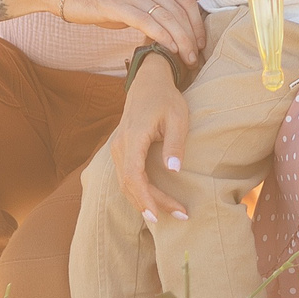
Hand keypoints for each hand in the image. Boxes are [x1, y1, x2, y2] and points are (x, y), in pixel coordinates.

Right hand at [57, 0, 210, 63]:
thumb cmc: (97, 0)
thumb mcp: (129, 0)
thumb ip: (148, 10)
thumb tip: (167, 32)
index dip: (197, 22)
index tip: (200, 42)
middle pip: (179, 10)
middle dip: (192, 36)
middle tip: (195, 58)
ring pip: (166, 16)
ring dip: (181, 40)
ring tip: (186, 60)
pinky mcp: (115, 4)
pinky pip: (145, 20)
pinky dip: (161, 35)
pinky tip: (169, 49)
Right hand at [109, 52, 189, 222]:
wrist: (148, 82)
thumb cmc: (165, 98)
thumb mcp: (177, 117)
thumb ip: (174, 143)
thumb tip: (173, 170)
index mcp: (133, 137)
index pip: (134, 176)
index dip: (145, 199)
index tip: (159, 215)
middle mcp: (120, 145)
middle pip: (129, 185)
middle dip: (152, 205)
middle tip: (180, 215)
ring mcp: (117, 148)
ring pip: (125, 184)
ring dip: (145, 201)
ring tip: (170, 213)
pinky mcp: (121, 150)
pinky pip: (126, 177)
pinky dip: (139, 192)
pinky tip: (154, 201)